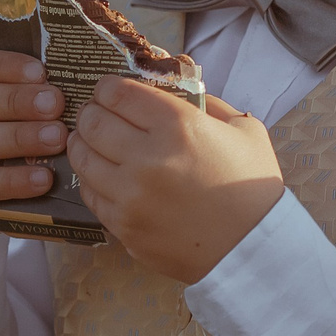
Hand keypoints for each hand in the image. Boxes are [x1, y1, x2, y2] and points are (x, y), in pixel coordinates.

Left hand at [68, 78, 284, 282]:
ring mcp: (130, 195)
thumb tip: (171, 91)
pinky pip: (90, 193)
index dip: (107, 86)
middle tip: (97, 112)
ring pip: (82, 157)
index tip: (109, 89)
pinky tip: (104, 174)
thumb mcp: (243, 129)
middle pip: (92, 122)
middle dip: (91, 111)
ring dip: (83, 143)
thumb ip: (206, 103)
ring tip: (92, 141)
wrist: (252, 248)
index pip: (117, 93)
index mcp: (178, 126)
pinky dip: (92, 178)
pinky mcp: (123, 225)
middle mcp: (147, 157)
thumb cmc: (252, 186)